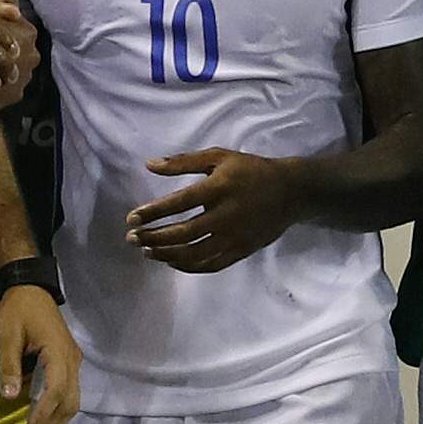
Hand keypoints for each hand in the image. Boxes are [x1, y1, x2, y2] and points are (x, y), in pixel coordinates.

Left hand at [0, 282, 80, 423]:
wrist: (30, 288)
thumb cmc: (17, 309)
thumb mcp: (7, 334)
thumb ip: (9, 366)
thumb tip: (9, 396)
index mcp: (58, 352)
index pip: (56, 390)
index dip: (43, 414)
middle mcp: (72, 360)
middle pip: (69, 402)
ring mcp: (73, 362)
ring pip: (72, 402)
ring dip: (54, 422)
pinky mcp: (68, 363)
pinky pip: (68, 394)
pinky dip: (56, 411)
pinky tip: (40, 421)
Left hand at [126, 145, 299, 270]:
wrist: (291, 192)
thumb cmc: (250, 170)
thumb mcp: (219, 157)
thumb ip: (183, 162)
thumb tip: (149, 165)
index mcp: (219, 188)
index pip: (179, 202)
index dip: (153, 212)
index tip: (131, 218)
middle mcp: (225, 215)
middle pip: (183, 233)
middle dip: (154, 237)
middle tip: (132, 238)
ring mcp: (234, 237)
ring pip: (195, 253)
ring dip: (167, 255)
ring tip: (147, 251)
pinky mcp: (241, 251)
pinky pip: (211, 265)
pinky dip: (188, 267)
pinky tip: (172, 261)